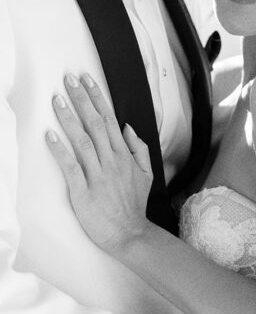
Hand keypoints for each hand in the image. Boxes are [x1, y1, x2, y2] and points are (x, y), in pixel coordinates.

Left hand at [46, 73, 152, 251]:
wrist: (129, 233)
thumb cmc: (134, 205)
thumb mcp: (147, 174)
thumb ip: (139, 149)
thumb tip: (128, 128)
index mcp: (125, 156)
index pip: (109, 120)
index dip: (97, 98)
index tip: (87, 80)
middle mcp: (112, 161)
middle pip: (95, 123)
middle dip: (81, 99)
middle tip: (69, 80)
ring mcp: (97, 175)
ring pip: (82, 140)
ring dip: (69, 118)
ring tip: (57, 100)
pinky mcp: (83, 191)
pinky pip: (71, 166)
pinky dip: (60, 150)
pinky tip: (50, 135)